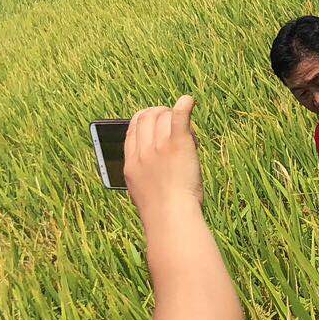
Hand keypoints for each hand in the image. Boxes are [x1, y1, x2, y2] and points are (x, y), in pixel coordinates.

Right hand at [124, 95, 203, 220]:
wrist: (171, 218)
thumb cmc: (162, 211)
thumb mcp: (142, 190)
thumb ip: (145, 171)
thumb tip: (152, 161)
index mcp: (130, 164)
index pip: (133, 130)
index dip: (144, 120)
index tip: (155, 121)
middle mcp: (142, 152)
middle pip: (146, 118)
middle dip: (159, 113)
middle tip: (173, 119)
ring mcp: (159, 148)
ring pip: (163, 116)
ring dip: (174, 115)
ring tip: (186, 125)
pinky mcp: (178, 145)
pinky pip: (178, 118)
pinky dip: (184, 106)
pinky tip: (188, 101)